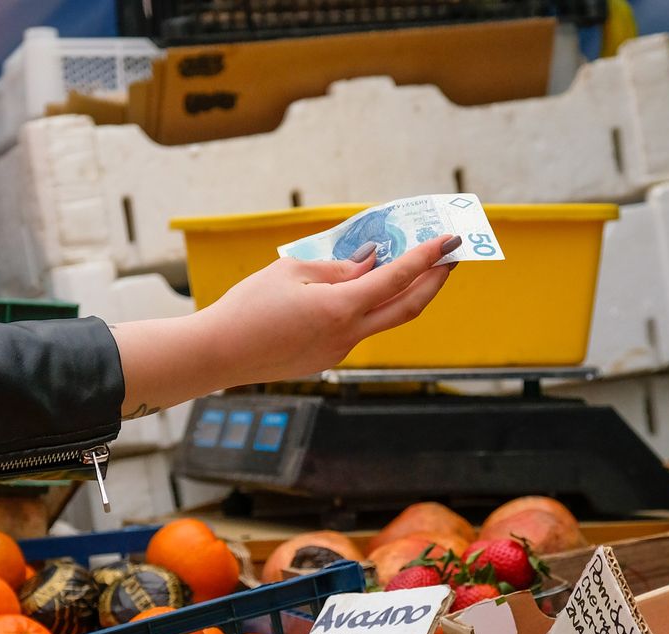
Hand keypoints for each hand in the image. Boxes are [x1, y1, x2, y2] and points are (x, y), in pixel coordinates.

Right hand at [109, 235, 459, 417]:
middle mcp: (348, 335)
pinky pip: (355, 328)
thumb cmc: (247, 308)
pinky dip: (365, 306)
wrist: (218, 354)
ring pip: (381, 319)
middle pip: (408, 308)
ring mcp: (338, 352)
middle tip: (450, 257)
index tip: (449, 239)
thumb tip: (370, 262)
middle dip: (434, 281)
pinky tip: (353, 289)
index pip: (397, 278)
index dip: (427, 257)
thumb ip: (337, 266)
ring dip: (397, 292)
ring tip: (402, 264)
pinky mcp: (325, 359)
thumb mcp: (291, 271)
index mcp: (341, 308)